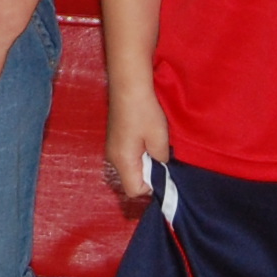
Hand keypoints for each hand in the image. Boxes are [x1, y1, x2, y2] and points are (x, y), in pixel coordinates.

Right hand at [106, 86, 169, 206]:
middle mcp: (113, 158)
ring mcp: (112, 148)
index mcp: (123, 161)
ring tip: (155, 143)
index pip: (135, 190)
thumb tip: (161, 166)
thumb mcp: (159, 139)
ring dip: (144, 161)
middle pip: (131, 180)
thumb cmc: (144, 111)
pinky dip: (139, 152)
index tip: (164, 170)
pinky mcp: (114, 138)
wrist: (128, 85)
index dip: (152, 186)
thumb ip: (161, 159)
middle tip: (162, 155)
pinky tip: (146, 136)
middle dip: (149, 173)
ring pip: (130, 167)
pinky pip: (128, 155)